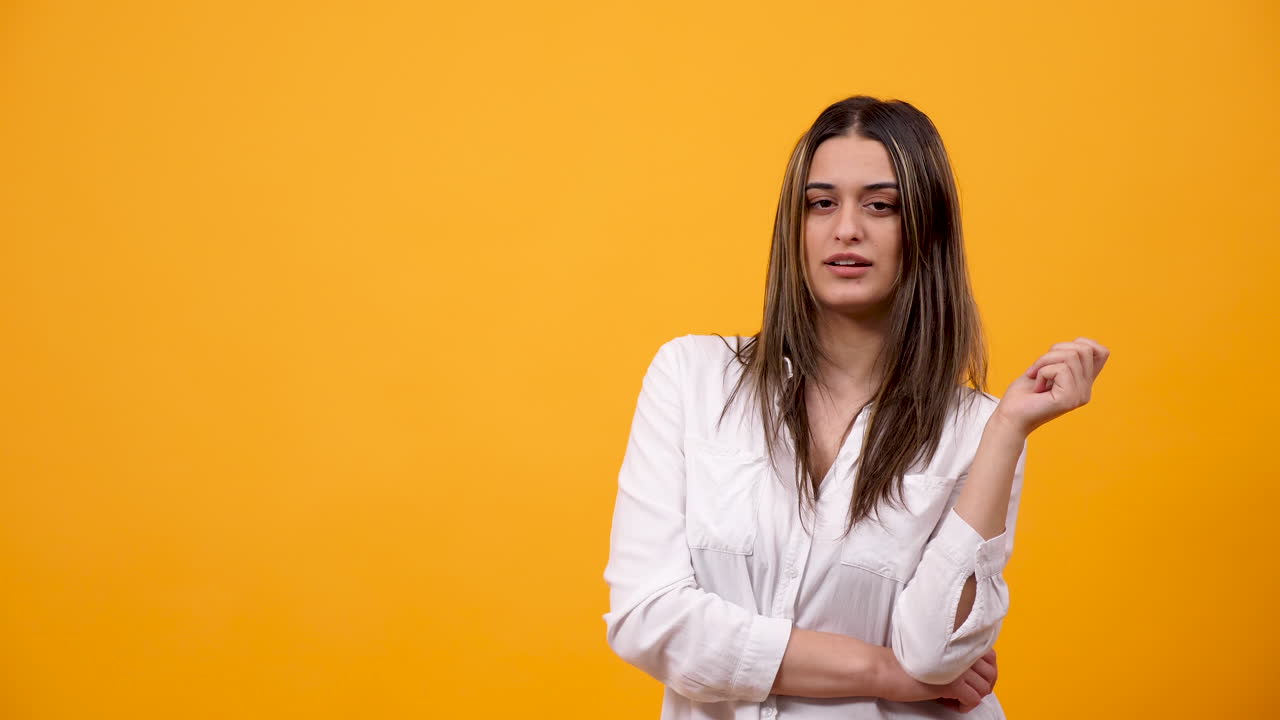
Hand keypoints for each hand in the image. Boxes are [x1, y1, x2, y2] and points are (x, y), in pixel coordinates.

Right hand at [879, 649, 997, 710]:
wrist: (885, 669)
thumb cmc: (906, 663)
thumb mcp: (935, 654)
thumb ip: (954, 655)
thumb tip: (973, 673)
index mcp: (957, 641)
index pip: (991, 657)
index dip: (985, 672)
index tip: (972, 680)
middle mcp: (961, 651)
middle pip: (991, 674)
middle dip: (982, 687)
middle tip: (965, 692)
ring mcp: (958, 667)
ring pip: (984, 689)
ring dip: (972, 697)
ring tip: (954, 697)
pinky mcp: (952, 683)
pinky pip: (973, 700)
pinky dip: (964, 706)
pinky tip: (948, 702)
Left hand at [994, 337, 1108, 435]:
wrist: (1010, 416)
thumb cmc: (1023, 393)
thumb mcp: (1046, 367)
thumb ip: (1064, 357)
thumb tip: (1079, 342)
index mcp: (1083, 382)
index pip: (1102, 352)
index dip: (1081, 343)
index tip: (1057, 354)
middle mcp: (1086, 390)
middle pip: (1083, 349)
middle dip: (1054, 351)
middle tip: (1039, 368)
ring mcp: (1079, 395)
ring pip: (1071, 356)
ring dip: (1044, 361)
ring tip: (1036, 377)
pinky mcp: (1069, 399)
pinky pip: (1060, 369)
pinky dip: (1042, 372)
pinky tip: (1037, 387)